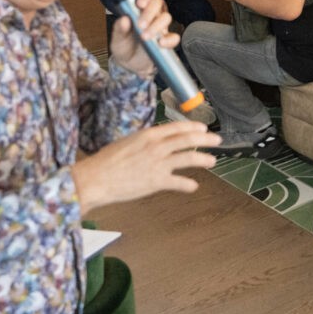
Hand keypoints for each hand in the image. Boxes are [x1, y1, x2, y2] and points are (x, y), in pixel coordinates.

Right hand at [72, 123, 221, 213]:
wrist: (96, 179)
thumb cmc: (106, 160)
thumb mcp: (128, 141)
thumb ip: (146, 141)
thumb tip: (159, 141)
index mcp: (149, 134)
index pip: (177, 127)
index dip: (193, 127)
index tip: (203, 128)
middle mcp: (157, 146)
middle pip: (188, 140)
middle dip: (205, 139)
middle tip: (217, 140)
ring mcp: (158, 164)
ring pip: (188, 158)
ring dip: (203, 159)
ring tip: (213, 161)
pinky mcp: (156, 181)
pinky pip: (178, 182)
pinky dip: (188, 184)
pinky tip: (193, 186)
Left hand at [109, 0, 177, 76]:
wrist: (130, 63)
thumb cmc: (124, 45)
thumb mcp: (117, 38)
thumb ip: (120, 29)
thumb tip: (124, 19)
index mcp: (140, 8)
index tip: (140, 4)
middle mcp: (152, 14)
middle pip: (158, 4)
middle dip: (150, 13)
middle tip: (140, 25)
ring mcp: (161, 27)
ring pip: (166, 17)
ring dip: (156, 26)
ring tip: (145, 36)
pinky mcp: (167, 40)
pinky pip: (174, 37)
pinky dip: (169, 39)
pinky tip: (160, 43)